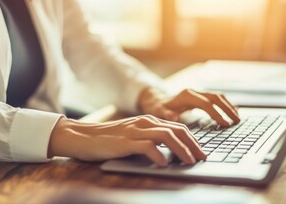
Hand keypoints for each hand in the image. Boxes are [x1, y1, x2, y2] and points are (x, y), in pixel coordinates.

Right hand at [48, 115, 206, 165]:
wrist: (83, 137)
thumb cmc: (108, 140)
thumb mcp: (133, 136)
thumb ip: (150, 140)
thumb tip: (171, 154)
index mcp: (149, 121)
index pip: (178, 127)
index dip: (193, 140)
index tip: (201, 153)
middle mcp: (145, 123)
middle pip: (177, 130)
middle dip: (193, 145)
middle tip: (202, 158)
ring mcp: (135, 131)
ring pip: (166, 136)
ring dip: (181, 150)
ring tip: (189, 162)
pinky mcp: (125, 141)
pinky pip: (147, 146)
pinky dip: (158, 155)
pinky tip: (164, 164)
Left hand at [138, 87, 239, 126]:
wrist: (156, 99)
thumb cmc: (158, 107)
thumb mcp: (158, 112)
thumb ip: (166, 114)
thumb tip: (176, 118)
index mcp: (186, 95)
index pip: (206, 104)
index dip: (216, 113)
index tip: (225, 124)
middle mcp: (194, 92)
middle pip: (216, 98)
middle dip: (227, 109)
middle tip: (236, 121)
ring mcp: (198, 93)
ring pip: (218, 96)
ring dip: (229, 106)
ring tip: (237, 118)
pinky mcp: (200, 96)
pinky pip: (216, 98)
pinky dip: (226, 104)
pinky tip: (233, 111)